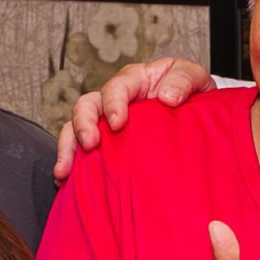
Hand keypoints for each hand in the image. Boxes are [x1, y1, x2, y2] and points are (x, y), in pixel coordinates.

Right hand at [59, 55, 213, 177]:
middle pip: (87, 106)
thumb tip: (167, 96)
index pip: (116, 88)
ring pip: (75, 128)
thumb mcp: (195, 77)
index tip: (118, 124)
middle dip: (83, 125)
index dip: (113, 104)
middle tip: (89, 145)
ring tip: (64, 171)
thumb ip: (184, 80)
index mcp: (134, 80)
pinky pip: (82, 150)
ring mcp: (106, 121)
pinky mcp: (107, 142)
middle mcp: (115, 99)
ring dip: (67, 148)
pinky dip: (73, 165)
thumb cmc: (191, 90)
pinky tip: (67, 182)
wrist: (195, 109)